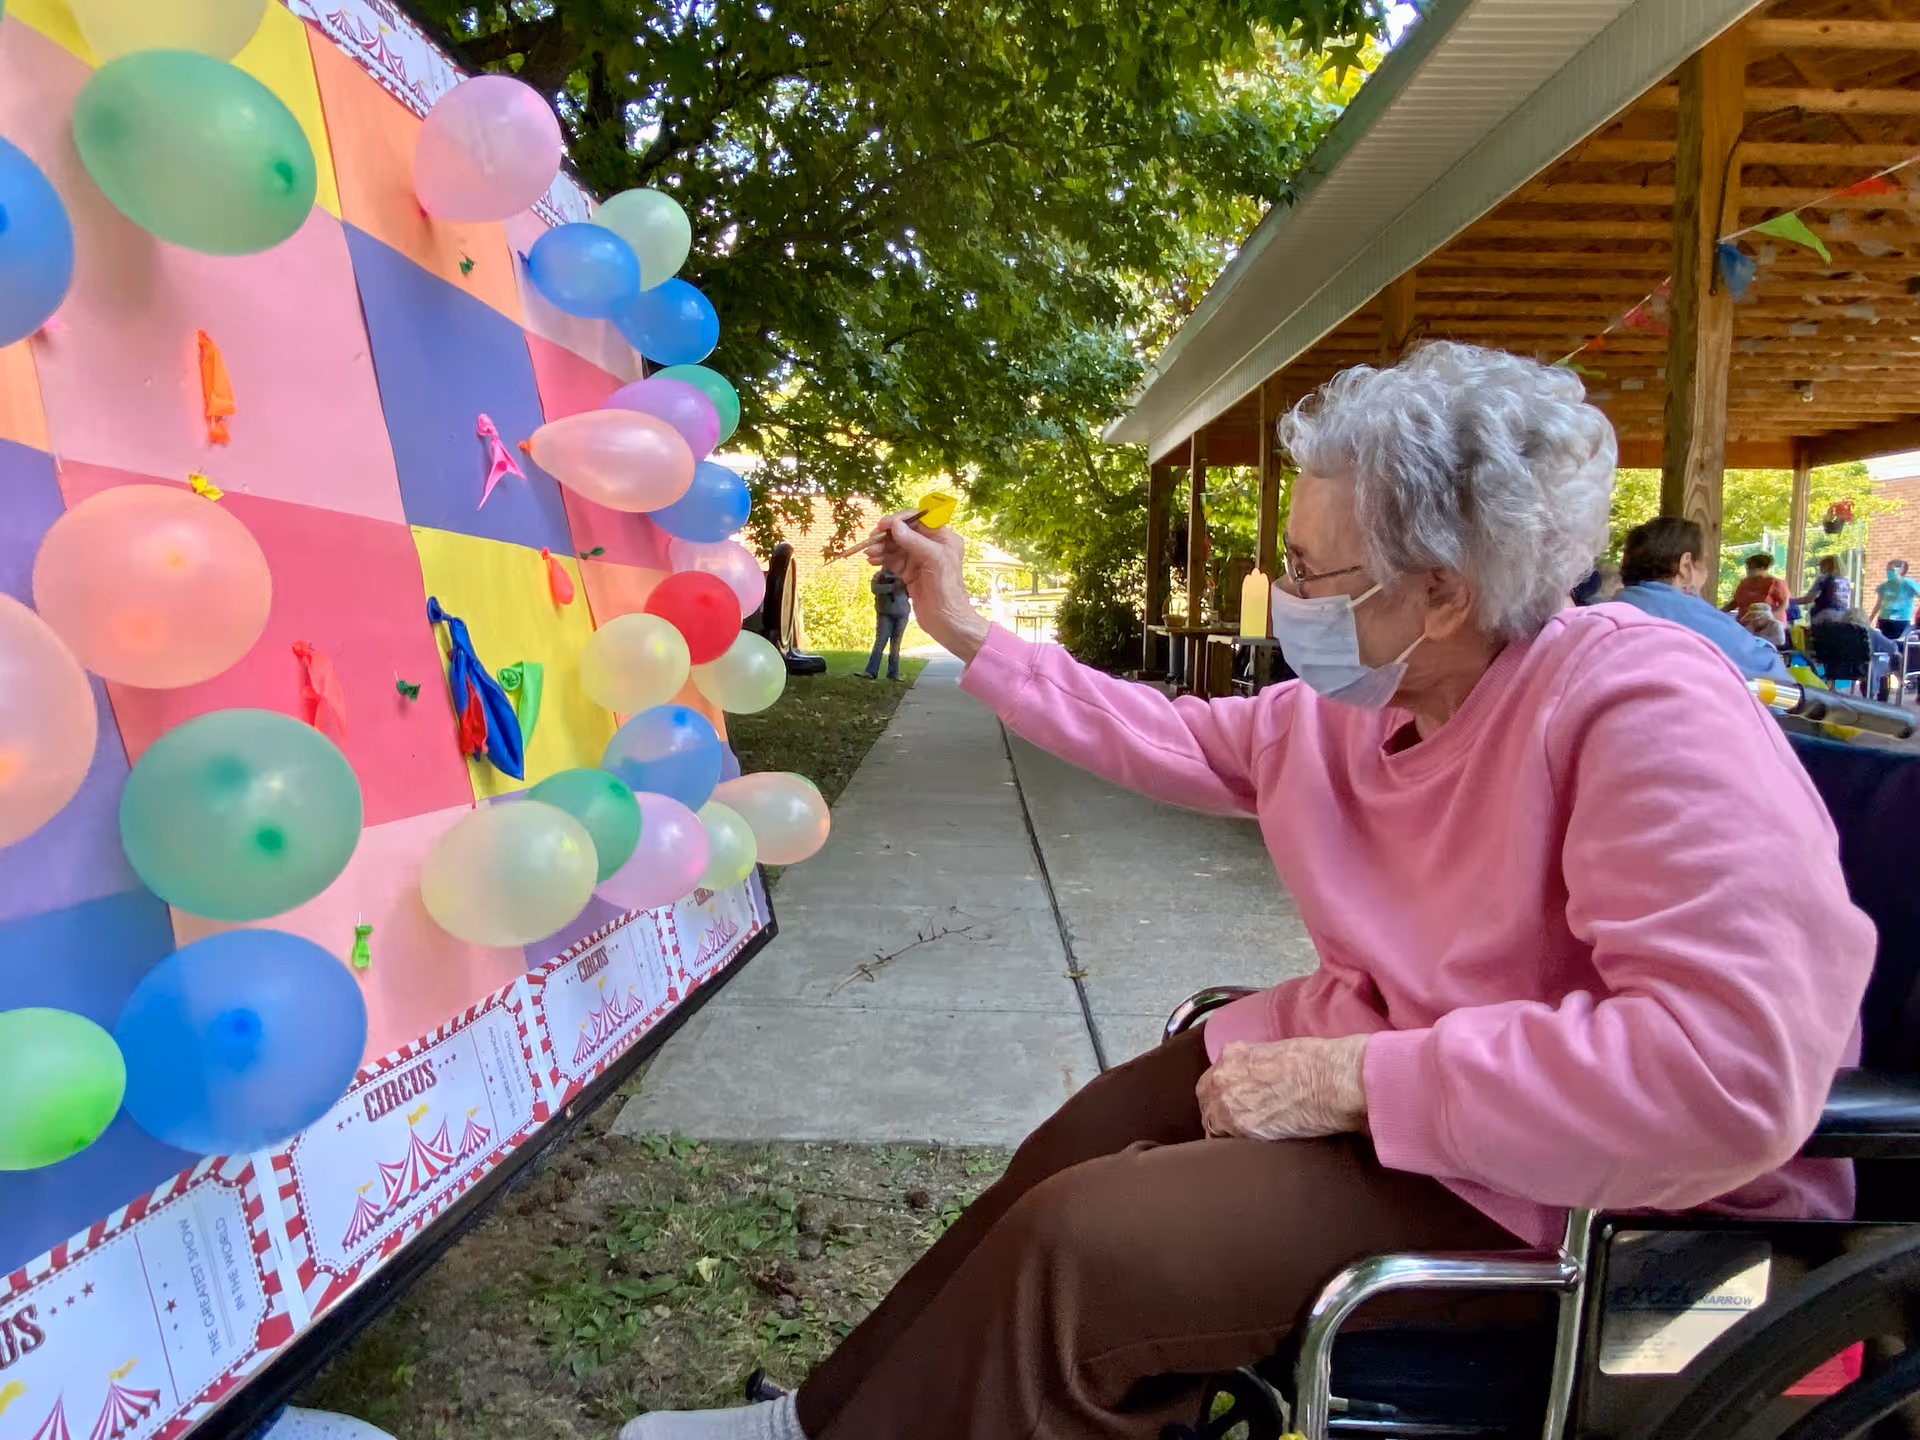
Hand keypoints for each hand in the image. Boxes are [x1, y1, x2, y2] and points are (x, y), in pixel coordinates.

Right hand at [860, 511, 991, 661]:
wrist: (946, 621)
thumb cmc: (946, 589)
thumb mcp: (934, 559)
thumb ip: (914, 541)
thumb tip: (894, 525)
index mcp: (943, 537)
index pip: (918, 520)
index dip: (899, 520)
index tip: (882, 525)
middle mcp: (931, 545)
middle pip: (904, 532)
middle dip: (887, 536)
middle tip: (871, 541)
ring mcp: (919, 560)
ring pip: (896, 547)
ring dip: (881, 548)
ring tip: (869, 555)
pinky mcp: (910, 573)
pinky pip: (893, 560)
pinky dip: (882, 559)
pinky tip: (873, 561)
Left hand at [1196, 1035, 1370, 1140]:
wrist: (1331, 1079)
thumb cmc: (1317, 1063)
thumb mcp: (1276, 1052)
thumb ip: (1256, 1066)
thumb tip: (1258, 1082)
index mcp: (1232, 1054)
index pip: (1213, 1081)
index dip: (1223, 1096)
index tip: (1234, 1106)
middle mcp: (1222, 1076)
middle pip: (1207, 1102)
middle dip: (1219, 1114)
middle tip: (1238, 1127)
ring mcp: (1227, 1102)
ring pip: (1212, 1125)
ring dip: (1226, 1134)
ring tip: (1247, 1142)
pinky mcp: (1240, 1127)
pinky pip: (1225, 1143)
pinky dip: (1233, 1149)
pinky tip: (1249, 1152)